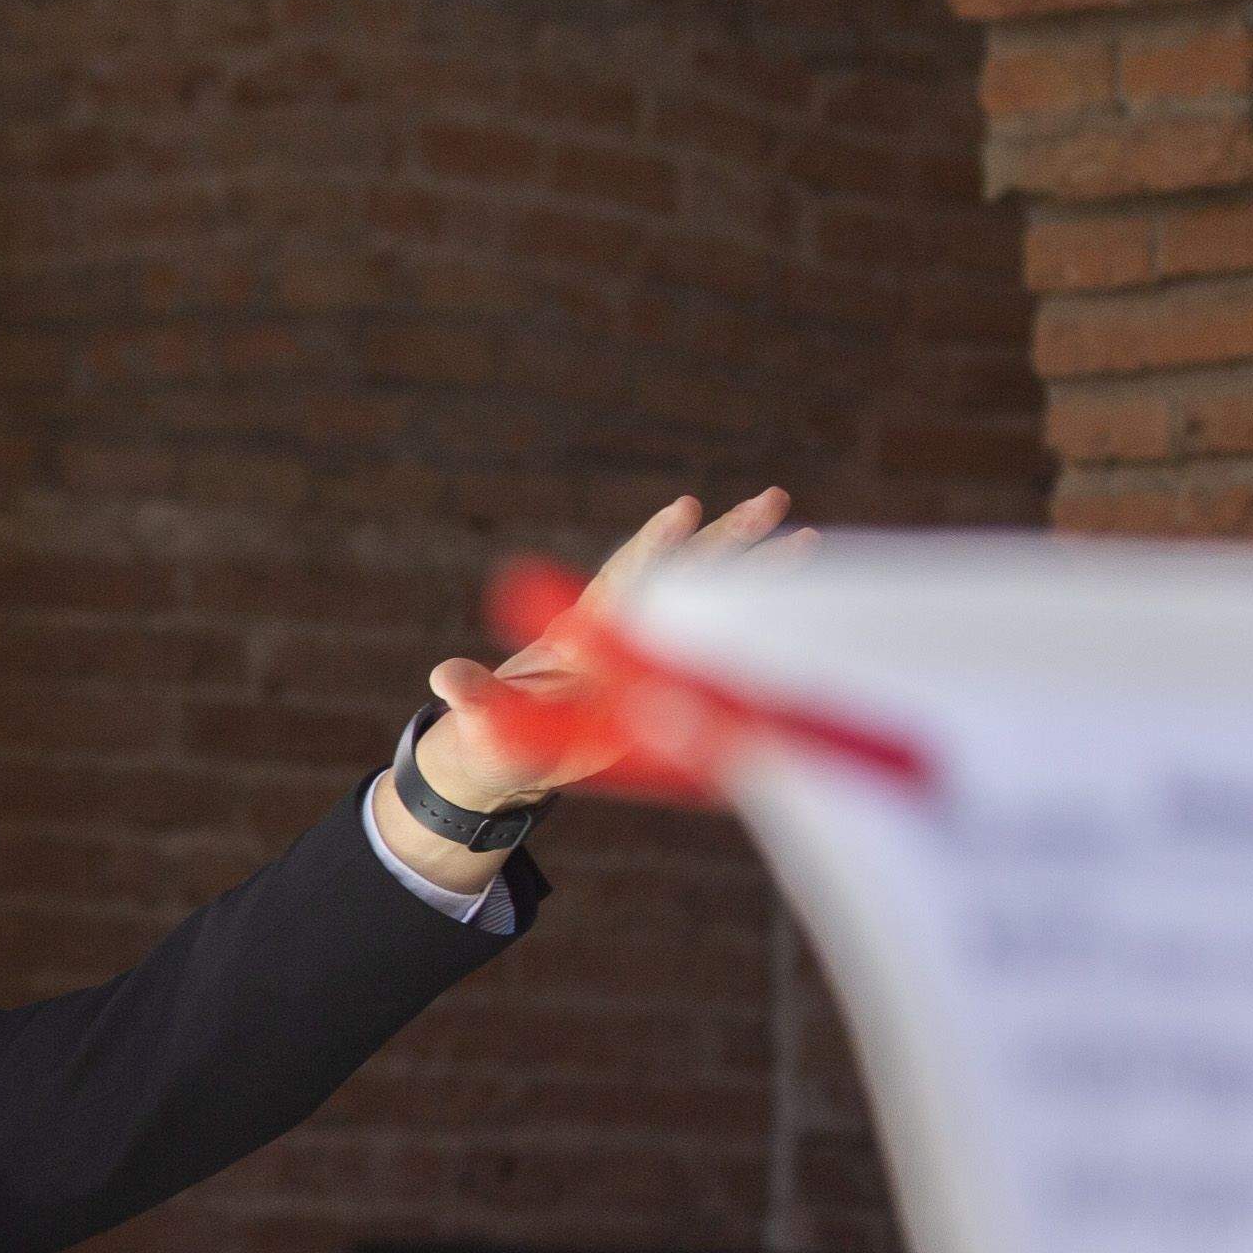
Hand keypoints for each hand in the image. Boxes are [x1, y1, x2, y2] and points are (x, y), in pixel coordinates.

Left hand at [408, 485, 797, 815]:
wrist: (513, 753)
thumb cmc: (494, 733)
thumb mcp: (484, 720)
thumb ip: (474, 696)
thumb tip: (444, 677)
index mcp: (586, 633)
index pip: (624, 581)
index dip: (653, 549)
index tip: (686, 511)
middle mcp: (626, 633)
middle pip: (684, 578)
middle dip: (727, 542)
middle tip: (773, 499)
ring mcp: (652, 658)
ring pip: (714, 608)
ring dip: (758, 575)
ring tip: (807, 539)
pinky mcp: (669, 688)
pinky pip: (721, 653)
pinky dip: (759, 631)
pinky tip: (806, 610)